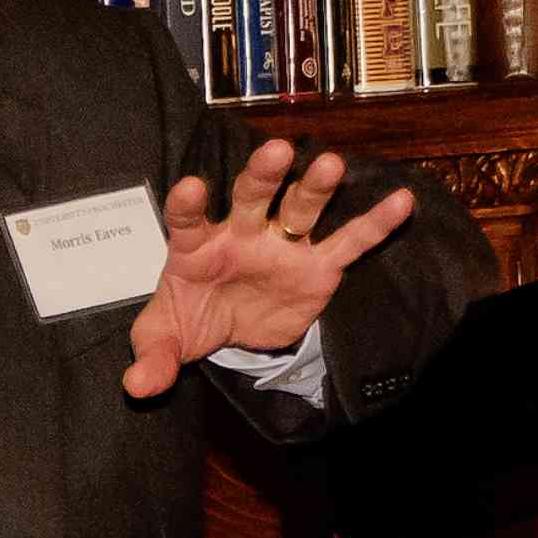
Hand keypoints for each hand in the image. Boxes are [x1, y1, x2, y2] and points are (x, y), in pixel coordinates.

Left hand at [122, 139, 412, 398]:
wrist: (235, 333)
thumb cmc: (194, 318)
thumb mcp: (165, 340)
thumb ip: (153, 358)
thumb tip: (136, 386)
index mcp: (197, 246)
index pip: (187, 220)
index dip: (187, 204)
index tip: (190, 188)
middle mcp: (242, 234)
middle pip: (252, 197)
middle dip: (262, 176)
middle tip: (275, 152)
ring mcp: (283, 246)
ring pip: (301, 209)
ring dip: (315, 187)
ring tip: (331, 164)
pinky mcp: (318, 267)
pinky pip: (349, 243)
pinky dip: (375, 224)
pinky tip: (401, 201)